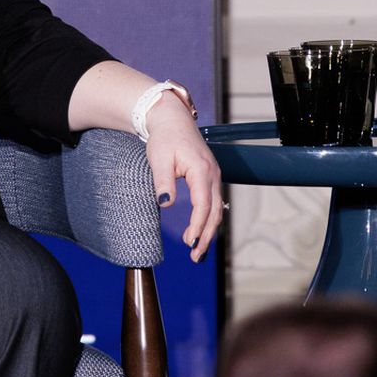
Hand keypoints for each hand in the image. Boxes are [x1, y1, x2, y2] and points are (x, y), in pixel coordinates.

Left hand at [143, 100, 224, 262]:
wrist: (172, 120)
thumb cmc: (164, 139)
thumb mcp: (159, 159)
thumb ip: (163, 182)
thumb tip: (166, 204)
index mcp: (201, 170)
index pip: (203, 204)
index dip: (198, 225)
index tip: (190, 242)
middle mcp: (212, 174)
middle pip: (215, 211)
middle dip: (207, 235)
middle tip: (195, 256)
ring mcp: (214, 175)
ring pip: (217, 209)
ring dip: (209, 230)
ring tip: (197, 250)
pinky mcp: (210, 178)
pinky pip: (214, 202)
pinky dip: (209, 219)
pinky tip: (201, 231)